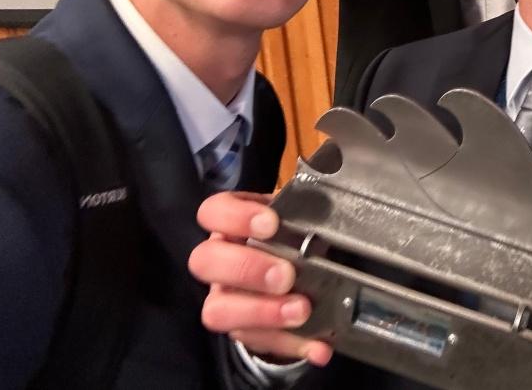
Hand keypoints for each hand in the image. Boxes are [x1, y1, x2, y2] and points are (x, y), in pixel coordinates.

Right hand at [189, 192, 332, 365]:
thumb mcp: (294, 215)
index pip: (213, 212)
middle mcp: (219, 261)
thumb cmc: (289, 235)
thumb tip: (326, 186)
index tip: (270, 223)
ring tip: (301, 310)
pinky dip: (292, 344)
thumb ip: (303, 206)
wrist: (292, 273)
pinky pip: (258, 342)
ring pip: (218, 310)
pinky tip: (320, 345)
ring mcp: (225, 298)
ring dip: (263, 313)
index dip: (235, 217)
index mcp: (230, 225)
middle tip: (286, 275)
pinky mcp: (243, 330)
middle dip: (247, 268)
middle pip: (206, 262)